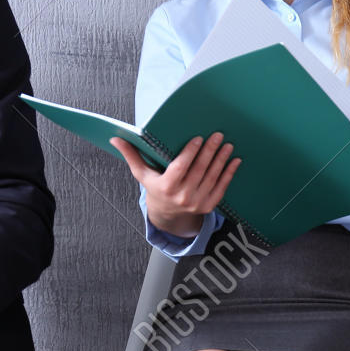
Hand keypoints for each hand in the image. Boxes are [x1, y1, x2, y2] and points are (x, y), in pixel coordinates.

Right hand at [112, 133, 240, 238]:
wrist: (168, 215)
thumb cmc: (155, 188)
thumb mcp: (142, 174)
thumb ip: (131, 155)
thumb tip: (115, 139)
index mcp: (166, 187)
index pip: (180, 168)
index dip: (190, 153)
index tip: (198, 138)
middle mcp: (183, 197)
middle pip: (199, 171)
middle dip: (209, 152)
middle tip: (218, 135)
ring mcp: (197, 203)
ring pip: (212, 178)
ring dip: (221, 160)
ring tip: (227, 145)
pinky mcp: (209, 206)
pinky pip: (221, 188)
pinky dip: (229, 174)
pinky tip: (235, 161)